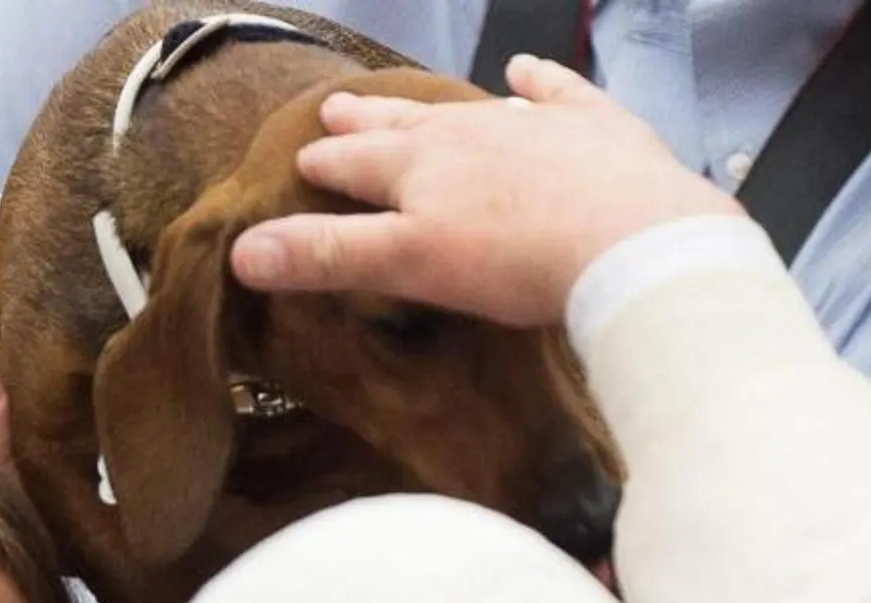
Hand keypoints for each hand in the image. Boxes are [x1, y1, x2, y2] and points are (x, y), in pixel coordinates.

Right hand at [231, 54, 743, 326]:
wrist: (629, 239)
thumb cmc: (513, 262)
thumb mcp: (408, 264)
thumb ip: (329, 254)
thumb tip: (242, 251)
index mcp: (417, 168)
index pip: (355, 163)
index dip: (327, 164)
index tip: (305, 156)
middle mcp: (466, 133)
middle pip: (404, 125)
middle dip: (366, 121)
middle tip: (335, 106)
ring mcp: (532, 123)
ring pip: (469, 107)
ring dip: (434, 106)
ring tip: (410, 99)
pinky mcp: (594, 126)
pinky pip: (556, 91)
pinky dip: (538, 81)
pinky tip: (525, 70)